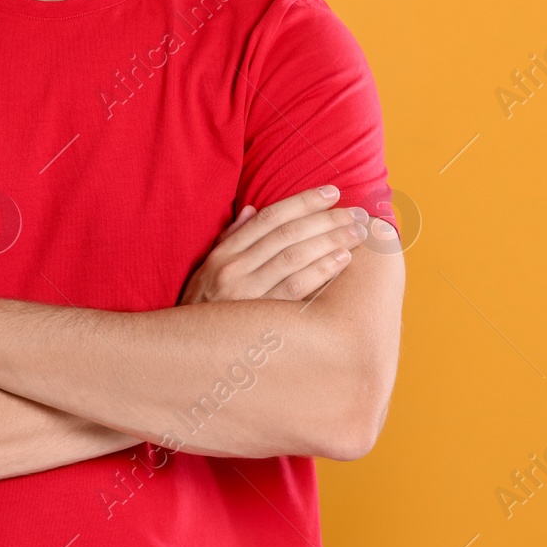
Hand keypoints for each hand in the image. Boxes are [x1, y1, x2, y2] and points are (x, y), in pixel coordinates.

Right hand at [178, 185, 369, 304]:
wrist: (188, 354)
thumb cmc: (205, 309)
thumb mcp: (208, 270)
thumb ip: (230, 240)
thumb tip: (252, 210)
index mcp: (223, 254)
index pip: (268, 218)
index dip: (302, 201)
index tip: (331, 193)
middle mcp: (233, 269)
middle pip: (286, 234)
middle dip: (325, 219)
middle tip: (356, 213)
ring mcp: (246, 293)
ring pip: (294, 257)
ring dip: (329, 240)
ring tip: (357, 233)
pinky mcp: (261, 318)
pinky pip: (296, 288)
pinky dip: (321, 270)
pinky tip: (342, 259)